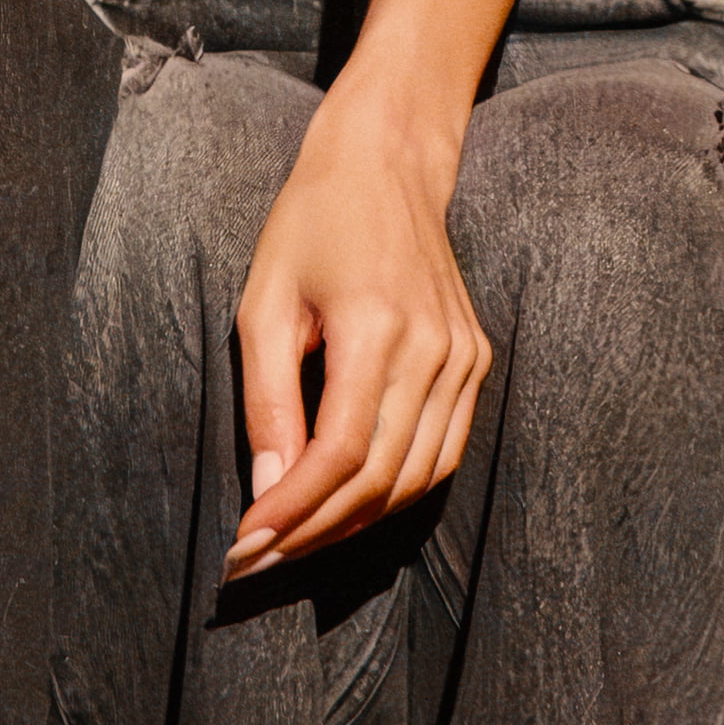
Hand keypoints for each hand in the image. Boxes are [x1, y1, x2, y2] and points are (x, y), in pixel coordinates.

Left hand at [229, 97, 488, 572]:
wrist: (387, 165)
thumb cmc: (311, 225)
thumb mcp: (263, 302)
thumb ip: (267, 399)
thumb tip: (266, 491)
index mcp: (378, 328)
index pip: (341, 453)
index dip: (294, 509)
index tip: (246, 541)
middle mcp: (435, 351)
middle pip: (382, 479)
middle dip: (317, 531)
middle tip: (259, 559)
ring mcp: (466, 359)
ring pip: (417, 479)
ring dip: (355, 523)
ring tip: (295, 542)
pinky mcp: (477, 363)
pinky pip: (441, 453)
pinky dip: (394, 491)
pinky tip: (345, 505)